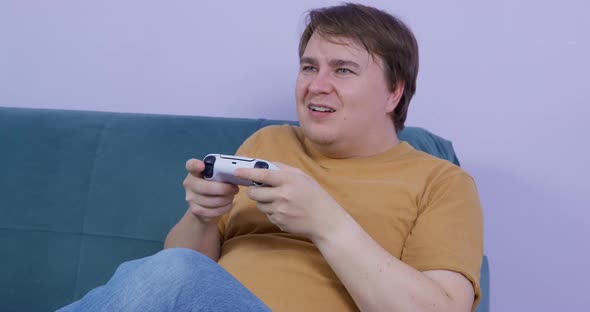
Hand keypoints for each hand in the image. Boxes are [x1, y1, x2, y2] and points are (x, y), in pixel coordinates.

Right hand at [183, 159, 238, 223]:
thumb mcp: (220, 175)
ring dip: (226, 199)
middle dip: (224, 189)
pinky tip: (227, 205)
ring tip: (231, 196)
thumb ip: (229, 166)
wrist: (205, 207)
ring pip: (210, 201)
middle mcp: (190, 183)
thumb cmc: (215, 185)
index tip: (202, 166)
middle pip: (205, 187)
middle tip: (235, 189)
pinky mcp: (195, 210)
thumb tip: (245, 158)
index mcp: (195, 171)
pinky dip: (223, 208)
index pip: (191, 165)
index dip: (195, 165)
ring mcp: (191, 198)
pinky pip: (211, 211)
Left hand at [235, 162, 349, 240]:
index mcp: (289, 180)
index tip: (236, 171)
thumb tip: (263, 164)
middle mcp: (283, 196)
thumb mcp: (302, 176)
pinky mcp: (279, 222)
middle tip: (260, 189)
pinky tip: (285, 211)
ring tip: (279, 200)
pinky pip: (267, 215)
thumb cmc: (314, 195)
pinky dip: (272, 212)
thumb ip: (282, 169)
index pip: (263, 175)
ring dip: (264, 202)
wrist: (325, 221)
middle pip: (255, 193)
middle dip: (254, 191)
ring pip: (259, 205)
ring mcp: (280, 211)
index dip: (247, 173)